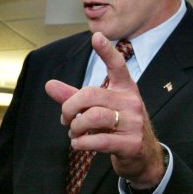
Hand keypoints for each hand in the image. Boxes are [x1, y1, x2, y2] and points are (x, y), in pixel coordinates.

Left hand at [44, 32, 163, 188]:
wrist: (143, 157)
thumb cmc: (117, 128)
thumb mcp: (98, 109)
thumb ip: (73, 97)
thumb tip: (49, 84)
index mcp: (125, 89)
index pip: (117, 66)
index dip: (106, 51)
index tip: (96, 36)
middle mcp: (131, 102)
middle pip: (91, 95)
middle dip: (70, 107)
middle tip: (65, 118)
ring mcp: (133, 123)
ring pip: (93, 117)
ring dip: (75, 127)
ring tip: (74, 133)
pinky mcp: (131, 143)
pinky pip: (99, 140)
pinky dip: (81, 143)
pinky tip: (78, 144)